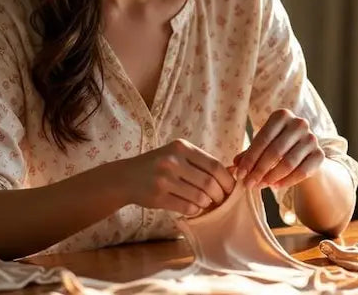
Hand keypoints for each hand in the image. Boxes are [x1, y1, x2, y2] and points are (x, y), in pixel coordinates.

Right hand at [116, 139, 235, 216]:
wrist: (125, 177)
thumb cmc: (158, 166)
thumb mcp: (177, 155)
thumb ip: (200, 163)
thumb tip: (232, 173)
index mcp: (181, 147)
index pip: (214, 165)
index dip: (228, 180)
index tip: (232, 189)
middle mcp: (172, 161)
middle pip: (209, 183)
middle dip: (220, 195)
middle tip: (221, 201)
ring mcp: (164, 179)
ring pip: (200, 197)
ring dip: (207, 204)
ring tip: (206, 203)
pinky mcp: (158, 197)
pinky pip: (187, 207)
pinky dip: (195, 210)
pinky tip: (193, 208)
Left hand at [234, 108, 325, 190]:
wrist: (304, 152)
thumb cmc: (276, 146)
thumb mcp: (262, 146)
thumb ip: (248, 154)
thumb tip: (234, 166)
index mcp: (282, 115)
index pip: (262, 139)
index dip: (249, 159)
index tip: (240, 175)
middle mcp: (299, 123)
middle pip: (275, 151)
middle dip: (259, 170)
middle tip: (248, 184)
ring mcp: (311, 138)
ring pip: (288, 163)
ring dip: (272, 177)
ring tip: (261, 185)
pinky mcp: (320, 155)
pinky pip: (302, 172)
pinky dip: (287, 181)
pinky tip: (275, 186)